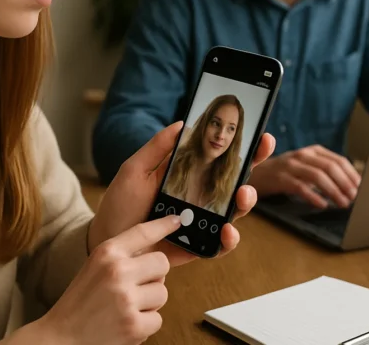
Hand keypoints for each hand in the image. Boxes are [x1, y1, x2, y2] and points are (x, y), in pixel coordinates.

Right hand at [29, 216, 181, 344]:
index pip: (143, 232)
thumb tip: (156, 251)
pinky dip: (145, 325)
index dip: (163, 225)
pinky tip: (126, 324)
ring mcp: (127, 299)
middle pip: (162, 264)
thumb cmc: (79, 303)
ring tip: (126, 308)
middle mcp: (118, 271)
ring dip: (150, 303)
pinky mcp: (134, 326)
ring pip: (163, 293)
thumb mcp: (94, 267)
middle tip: (136, 287)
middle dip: (154, 276)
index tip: (177, 221)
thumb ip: (121, 256)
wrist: (60, 338)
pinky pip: (158, 319)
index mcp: (106, 253)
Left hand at [88, 122, 275, 266]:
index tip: (259, 135)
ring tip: (241, 197)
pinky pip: (221, 244)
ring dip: (245, 202)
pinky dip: (229, 239)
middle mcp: (200, 196)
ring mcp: (202, 221)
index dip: (243, 147)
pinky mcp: (198, 246)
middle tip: (257, 159)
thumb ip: (157, 148)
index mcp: (188, 174)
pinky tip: (227, 231)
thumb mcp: (135, 170)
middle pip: (236, 181)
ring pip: (235, 211)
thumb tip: (182, 123)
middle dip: (253, 168)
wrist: (108, 242)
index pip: (221, 158)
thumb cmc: (120, 205)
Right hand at [248, 144, 360, 208]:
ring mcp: (290, 166)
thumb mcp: (306, 167)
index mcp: (312, 151)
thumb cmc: (286, 174)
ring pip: (317, 176)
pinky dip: (313, 197)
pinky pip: (300, 187)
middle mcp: (302, 155)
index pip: (338, 160)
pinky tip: (322, 205)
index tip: (361, 188)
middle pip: (330, 167)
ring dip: (333, 191)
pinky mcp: (280, 179)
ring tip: (342, 204)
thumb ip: (325, 172)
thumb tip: (352, 186)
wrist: (256, 174)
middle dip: (345, 183)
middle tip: (354, 198)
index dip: (351, 175)